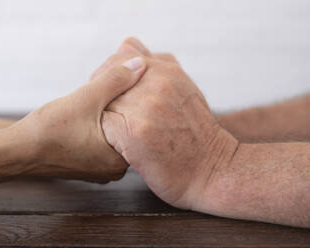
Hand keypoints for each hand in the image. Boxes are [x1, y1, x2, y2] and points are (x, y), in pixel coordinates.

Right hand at [6, 56, 145, 182]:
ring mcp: (101, 170)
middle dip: (125, 110)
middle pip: (130, 132)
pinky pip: (104, 143)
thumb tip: (139, 64)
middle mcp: (115, 169)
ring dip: (111, 118)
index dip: (139, 102)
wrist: (17, 151)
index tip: (134, 88)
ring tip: (102, 103)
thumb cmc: (48, 130)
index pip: (143, 127)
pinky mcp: (89, 165)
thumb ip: (115, 80)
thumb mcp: (85, 98)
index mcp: (120, 159)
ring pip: (116, 136)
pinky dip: (102, 128)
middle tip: (116, 94)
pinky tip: (92, 116)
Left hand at [101, 38, 238, 208]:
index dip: (111, 74)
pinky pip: (105, 125)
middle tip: (111, 114)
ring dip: (106, 115)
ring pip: (104, 101)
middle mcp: (156, 82)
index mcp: (168, 69)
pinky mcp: (134, 132)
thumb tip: (126, 45)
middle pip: (108, 78)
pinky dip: (109, 135)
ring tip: (120, 131)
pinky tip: (123, 145)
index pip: (121, 57)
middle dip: (105, 95)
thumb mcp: (183, 89)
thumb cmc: (195, 132)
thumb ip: (156, 65)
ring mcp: (145, 106)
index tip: (112, 93)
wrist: (211, 170)